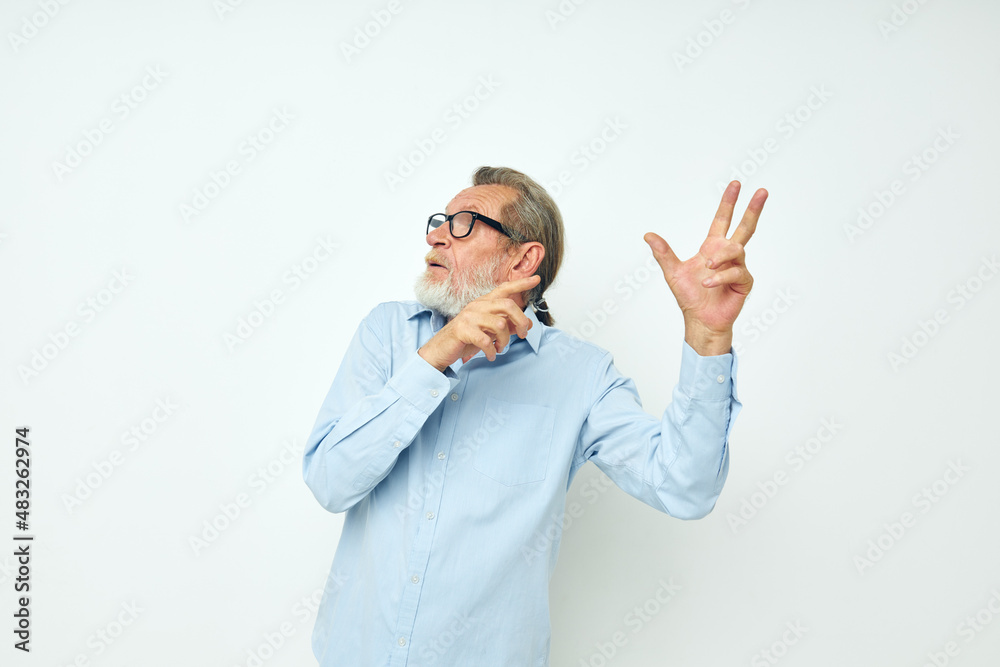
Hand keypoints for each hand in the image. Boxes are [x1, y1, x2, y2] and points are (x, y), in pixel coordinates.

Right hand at [418, 275, 540, 371]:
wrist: (440, 349)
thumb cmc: (465, 338)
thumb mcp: (489, 331)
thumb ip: (507, 325)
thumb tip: (526, 324)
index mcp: (484, 303)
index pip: (504, 288)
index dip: (521, 283)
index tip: (536, 279)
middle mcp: (477, 306)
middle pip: (508, 305)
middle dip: (520, 321)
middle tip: (523, 335)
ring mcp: (469, 317)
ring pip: (500, 324)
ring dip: (505, 341)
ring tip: (500, 349)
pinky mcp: (463, 330)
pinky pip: (486, 340)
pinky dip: (492, 350)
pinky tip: (491, 355)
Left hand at [644, 181, 766, 355]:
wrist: (700, 320)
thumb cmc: (689, 297)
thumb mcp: (672, 272)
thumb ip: (663, 253)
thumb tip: (648, 235)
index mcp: (712, 247)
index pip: (722, 219)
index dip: (728, 202)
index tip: (735, 184)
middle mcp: (728, 254)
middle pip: (745, 227)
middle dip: (753, 209)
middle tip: (762, 191)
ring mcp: (738, 266)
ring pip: (736, 250)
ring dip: (720, 257)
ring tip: (706, 267)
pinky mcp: (744, 281)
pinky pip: (736, 271)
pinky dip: (720, 276)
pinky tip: (708, 283)